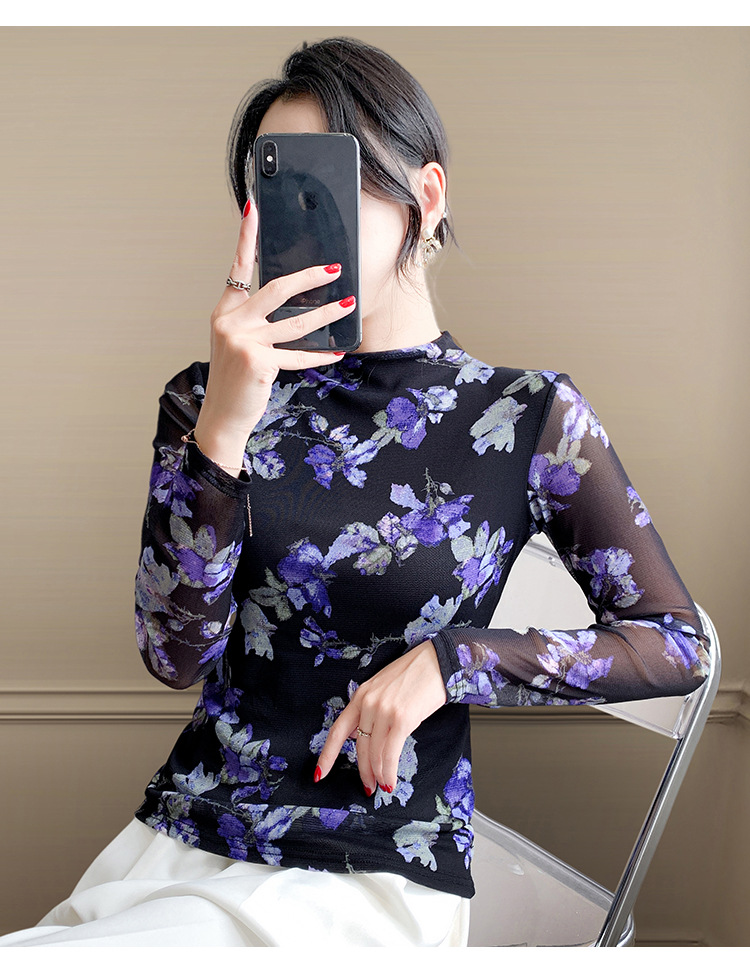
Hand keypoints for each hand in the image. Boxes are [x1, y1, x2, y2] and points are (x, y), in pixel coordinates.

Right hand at [194, 200, 356, 468]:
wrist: (222, 415)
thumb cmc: (236, 378)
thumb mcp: (238, 342)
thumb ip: (257, 320)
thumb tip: (294, 301)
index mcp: (225, 311)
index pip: (238, 267)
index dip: (246, 237)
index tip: (254, 209)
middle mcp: (230, 321)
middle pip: (275, 288)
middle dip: (309, 277)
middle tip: (335, 268)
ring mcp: (243, 341)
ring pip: (294, 323)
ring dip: (326, 314)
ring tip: (348, 305)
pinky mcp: (258, 363)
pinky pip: (297, 355)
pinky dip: (319, 355)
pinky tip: (337, 351)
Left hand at [314, 641, 447, 795]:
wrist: (437, 661)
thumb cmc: (414, 674)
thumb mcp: (383, 687)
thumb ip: (369, 709)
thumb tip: (360, 735)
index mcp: (361, 695)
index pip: (338, 730)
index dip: (327, 755)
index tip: (320, 773)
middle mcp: (369, 703)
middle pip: (359, 747)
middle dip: (363, 771)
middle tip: (367, 786)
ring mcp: (384, 711)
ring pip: (374, 753)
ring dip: (378, 774)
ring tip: (382, 785)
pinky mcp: (402, 719)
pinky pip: (390, 753)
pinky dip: (389, 771)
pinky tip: (391, 780)